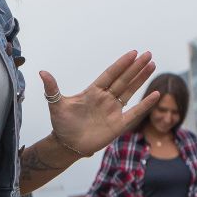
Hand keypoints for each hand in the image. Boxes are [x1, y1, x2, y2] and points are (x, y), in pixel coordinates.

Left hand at [37, 50, 156, 156]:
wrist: (67, 144)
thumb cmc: (61, 124)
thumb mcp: (56, 105)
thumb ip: (52, 89)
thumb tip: (42, 72)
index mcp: (93, 91)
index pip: (110, 74)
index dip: (121, 64)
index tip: (133, 52)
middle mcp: (105, 98)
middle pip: (124, 79)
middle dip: (136, 67)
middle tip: (148, 54)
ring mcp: (113, 110)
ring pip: (130, 91)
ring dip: (141, 79)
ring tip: (152, 65)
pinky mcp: (118, 125)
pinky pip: (134, 113)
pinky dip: (144, 104)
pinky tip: (155, 94)